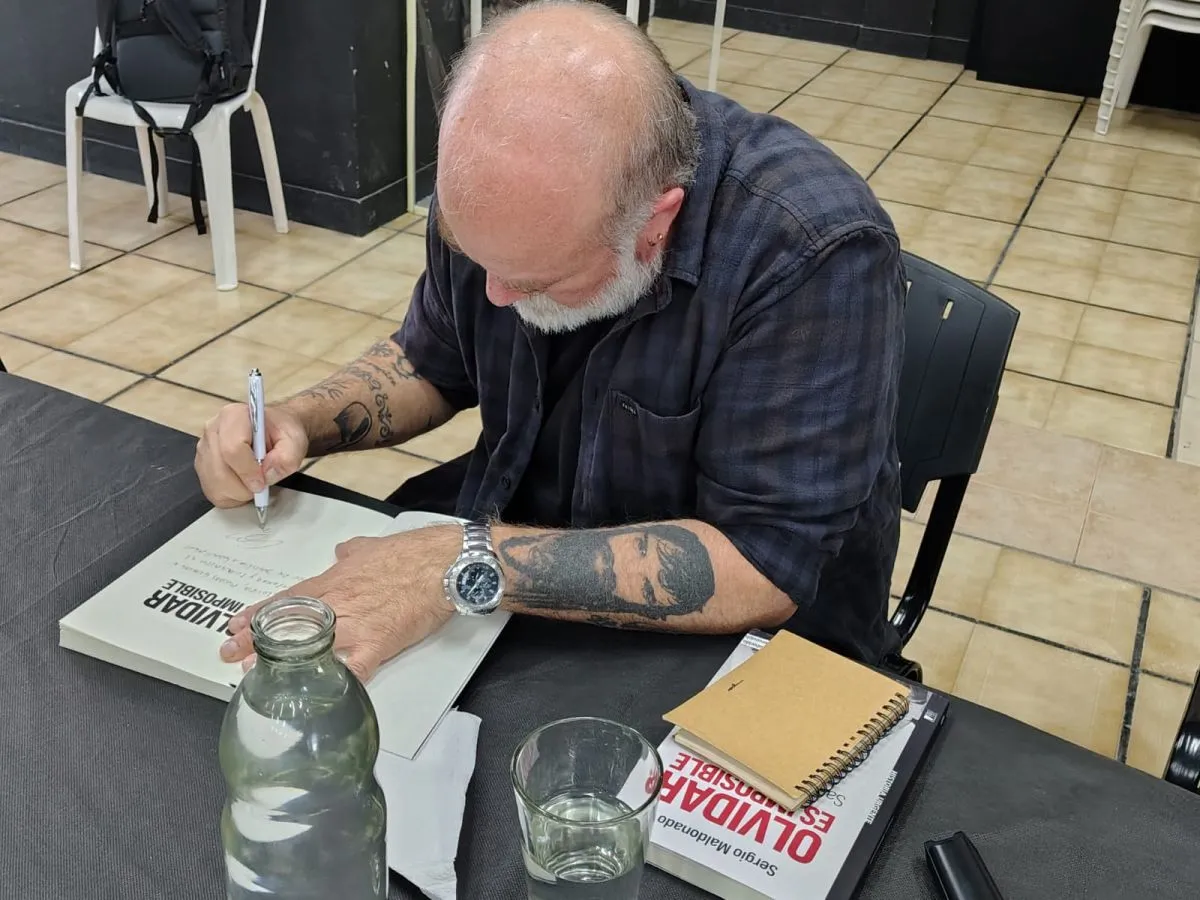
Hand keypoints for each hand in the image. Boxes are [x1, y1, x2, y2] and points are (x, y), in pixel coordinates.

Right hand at [195, 402, 309, 507]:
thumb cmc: (281, 433)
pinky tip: (243, 484)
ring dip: (238, 492)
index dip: (249, 471)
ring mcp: (204, 449)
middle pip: (220, 471)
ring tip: (253, 481)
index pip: (232, 449)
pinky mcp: (202, 466)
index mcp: (234, 416)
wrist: (275, 432)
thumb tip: (268, 473)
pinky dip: (230, 496)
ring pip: (214, 484)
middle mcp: (213, 430)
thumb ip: (287, 457)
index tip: (263, 481)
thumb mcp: (295, 441)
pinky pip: (212, 492)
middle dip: (244, 486)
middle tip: (262, 484)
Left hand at [219, 527, 459, 681]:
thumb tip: (343, 554)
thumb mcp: (372, 546)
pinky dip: (336, 682)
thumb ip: (352, 553)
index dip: (259, 613)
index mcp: (334, 580)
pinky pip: (353, 669)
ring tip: (255, 675)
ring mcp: (356, 625)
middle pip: (288, 626)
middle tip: (229, 654)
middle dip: (256, 640)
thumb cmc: (412, 552)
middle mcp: (338, 603)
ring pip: (308, 648)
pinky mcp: (379, 643)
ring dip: (281, 664)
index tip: (236, 625)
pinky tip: (317, 696)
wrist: (443, 563)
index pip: (287, 599)